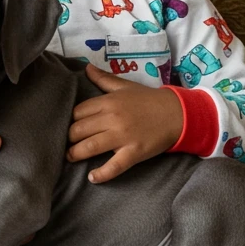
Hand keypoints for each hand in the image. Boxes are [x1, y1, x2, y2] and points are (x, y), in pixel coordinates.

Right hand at [0, 138, 37, 244]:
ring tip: (28, 214)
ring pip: (8, 235)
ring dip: (19, 227)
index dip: (23, 198)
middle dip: (25, 215)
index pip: (8, 200)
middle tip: (35, 202)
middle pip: (12, 221)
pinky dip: (8, 236)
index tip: (32, 190)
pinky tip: (15, 225)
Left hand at [67, 63, 183, 183]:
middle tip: (67, 143)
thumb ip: (103, 78)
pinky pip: (114, 166)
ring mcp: (123, 136)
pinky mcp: (134, 153)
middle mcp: (112, 118)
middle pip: (79, 130)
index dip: (70, 120)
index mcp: (108, 101)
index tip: (69, 126)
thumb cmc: (149, 99)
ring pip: (90, 147)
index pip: (78, 112)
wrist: (177, 113)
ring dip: (75, 154)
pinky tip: (92, 178)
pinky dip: (101, 174)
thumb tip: (86, 67)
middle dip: (69, 138)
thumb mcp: (125, 86)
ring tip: (71, 157)